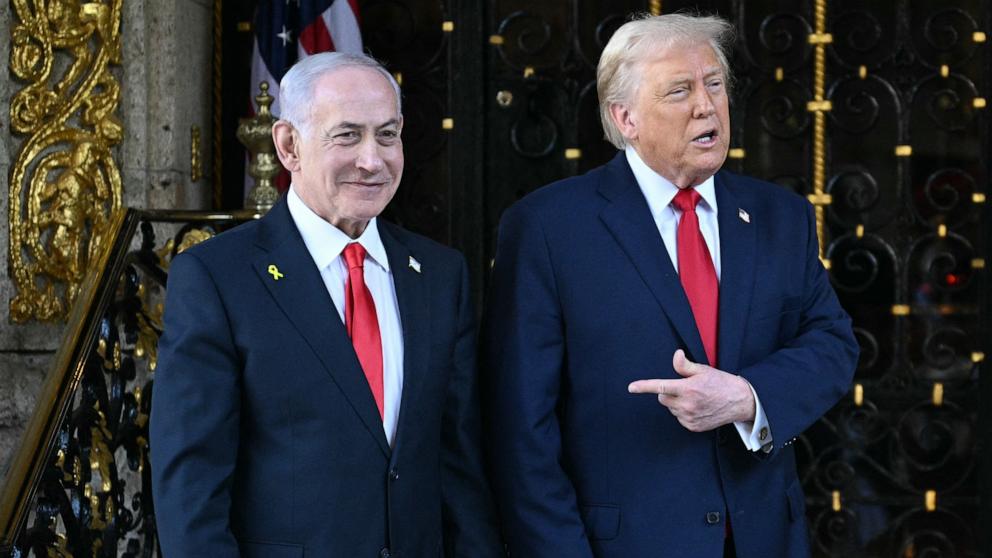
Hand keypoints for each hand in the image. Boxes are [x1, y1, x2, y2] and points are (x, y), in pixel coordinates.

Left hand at [628, 350, 755, 431]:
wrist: (740, 401)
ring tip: (695, 397)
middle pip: (663, 397)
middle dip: (668, 392)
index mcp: (687, 389)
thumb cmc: (721, 383)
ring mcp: (689, 418)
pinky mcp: (693, 426)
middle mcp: (687, 405)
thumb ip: (685, 365)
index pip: (660, 387)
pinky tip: (698, 407)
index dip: (644, 387)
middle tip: (684, 387)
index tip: (631, 387)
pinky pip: (679, 418)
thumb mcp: (703, 370)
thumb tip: (676, 355)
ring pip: (671, 408)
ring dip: (676, 403)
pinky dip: (683, 412)